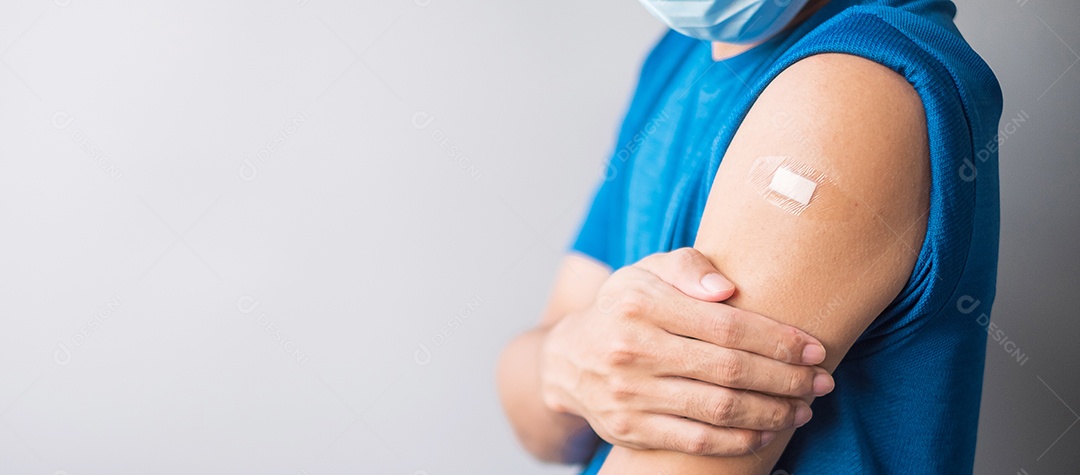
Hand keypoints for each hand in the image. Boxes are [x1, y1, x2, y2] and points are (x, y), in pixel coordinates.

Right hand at [539, 248, 833, 456]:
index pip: (727, 326)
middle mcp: (632, 349)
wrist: (567, 359)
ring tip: (802, 409)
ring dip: (771, 412)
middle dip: (786, 379)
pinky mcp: (628, 429)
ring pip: (718, 409)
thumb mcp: (646, 272)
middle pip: (729, 370)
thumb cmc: (624, 308)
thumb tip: (727, 288)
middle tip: (821, 382)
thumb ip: (687, 266)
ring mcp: (629, 394)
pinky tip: (765, 432)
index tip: (814, 349)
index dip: (778, 340)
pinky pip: (696, 440)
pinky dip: (739, 441)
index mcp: (641, 304)